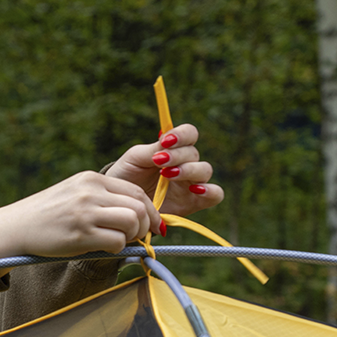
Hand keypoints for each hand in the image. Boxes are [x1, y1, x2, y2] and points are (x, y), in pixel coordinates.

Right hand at [0, 171, 161, 265]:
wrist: (15, 227)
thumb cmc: (46, 215)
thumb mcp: (74, 194)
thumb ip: (101, 198)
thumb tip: (136, 217)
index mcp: (91, 179)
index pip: (135, 190)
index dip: (148, 209)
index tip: (150, 224)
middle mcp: (90, 191)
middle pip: (138, 205)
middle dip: (144, 225)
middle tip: (136, 237)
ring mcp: (86, 212)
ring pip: (132, 222)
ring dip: (133, 236)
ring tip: (119, 242)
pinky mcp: (81, 234)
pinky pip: (117, 242)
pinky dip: (117, 248)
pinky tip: (102, 247)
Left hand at [103, 123, 223, 216]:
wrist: (120, 202)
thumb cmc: (127, 175)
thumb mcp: (136, 158)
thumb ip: (154, 149)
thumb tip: (168, 143)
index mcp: (173, 149)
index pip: (189, 134)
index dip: (182, 135)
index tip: (165, 141)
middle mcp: (185, 164)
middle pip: (194, 153)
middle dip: (178, 156)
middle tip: (159, 162)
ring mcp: (191, 183)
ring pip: (205, 170)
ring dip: (189, 170)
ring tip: (168, 175)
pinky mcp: (194, 202)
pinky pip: (215, 195)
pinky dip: (210, 191)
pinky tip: (195, 190)